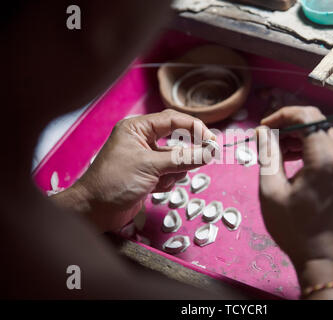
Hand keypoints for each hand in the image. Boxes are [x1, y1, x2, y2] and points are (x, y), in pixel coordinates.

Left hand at [52, 109, 215, 232]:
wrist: (95, 211)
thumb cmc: (115, 182)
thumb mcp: (151, 166)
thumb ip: (183, 158)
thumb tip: (210, 152)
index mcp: (138, 128)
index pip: (174, 120)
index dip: (195, 128)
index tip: (212, 141)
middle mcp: (142, 140)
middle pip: (177, 140)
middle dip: (185, 154)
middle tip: (206, 158)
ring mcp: (146, 159)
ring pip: (176, 160)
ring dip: (174, 172)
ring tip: (160, 181)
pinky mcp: (148, 175)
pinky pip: (170, 174)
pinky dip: (167, 182)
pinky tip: (154, 189)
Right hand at [257, 107, 332, 296]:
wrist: (326, 257)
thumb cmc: (294, 228)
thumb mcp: (271, 191)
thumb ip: (268, 155)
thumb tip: (263, 131)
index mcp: (325, 160)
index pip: (308, 116)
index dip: (283, 115)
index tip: (265, 128)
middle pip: (318, 122)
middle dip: (291, 125)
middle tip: (269, 140)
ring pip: (325, 133)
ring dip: (301, 135)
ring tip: (280, 151)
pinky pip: (331, 148)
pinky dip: (312, 147)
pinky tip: (297, 161)